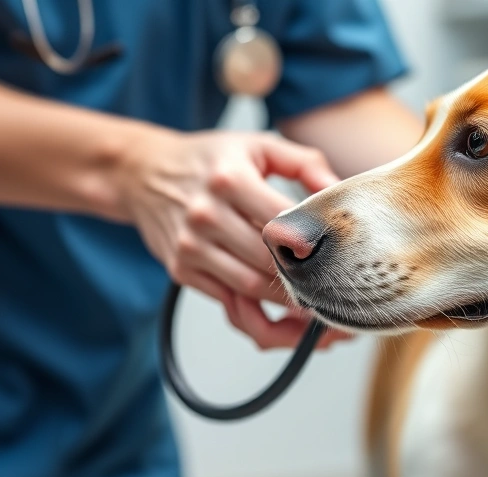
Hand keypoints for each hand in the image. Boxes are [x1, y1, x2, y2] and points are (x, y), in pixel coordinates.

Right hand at [119, 128, 351, 348]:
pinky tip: (284, 318)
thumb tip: (340, 195)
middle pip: (269, 262)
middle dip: (307, 284)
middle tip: (340, 298)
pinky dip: (258, 315)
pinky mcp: (181, 270)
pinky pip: (226, 302)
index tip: (344, 261)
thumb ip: (305, 165)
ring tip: (319, 314)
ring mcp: (191, 246)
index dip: (316, 246)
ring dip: (287, 307)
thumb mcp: (258, 146)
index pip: (284, 222)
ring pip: (250, 288)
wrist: (143, 173)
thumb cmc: (210, 160)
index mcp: (231, 180)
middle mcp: (207, 215)